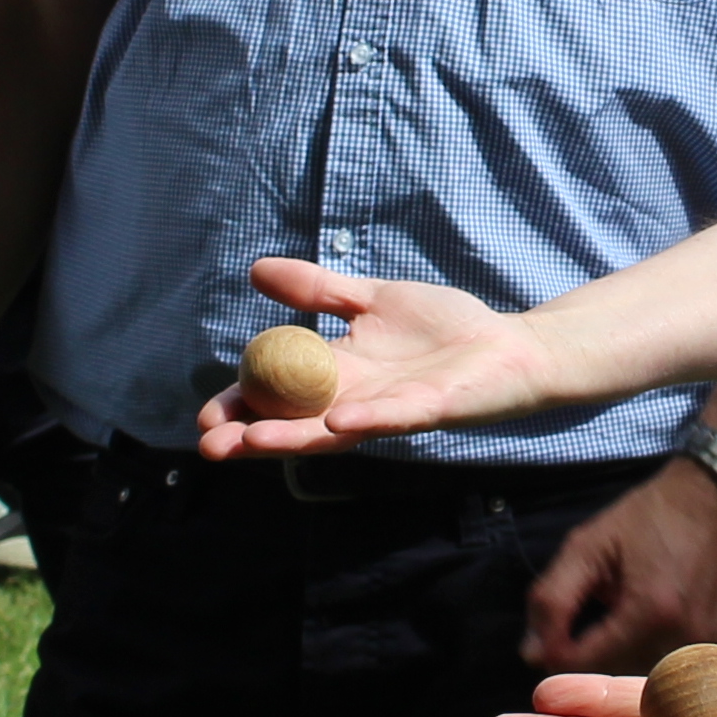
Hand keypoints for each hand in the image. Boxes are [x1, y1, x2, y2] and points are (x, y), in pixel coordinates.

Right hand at [195, 256, 583, 456]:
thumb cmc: (447, 328)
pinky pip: (393, 419)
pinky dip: (365, 421)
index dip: (242, 409)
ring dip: (292, 439)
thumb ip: (319, 290)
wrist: (512, 345)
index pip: (278, 398)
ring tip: (250, 442)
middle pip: (294, 426)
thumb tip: (256, 270)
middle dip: (251, 438)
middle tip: (209, 446)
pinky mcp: (430, 410)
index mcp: (340, 377)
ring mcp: (391, 410)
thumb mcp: (373, 299)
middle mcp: (357, 401)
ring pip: (333, 432)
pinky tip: (336, 423)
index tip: (204, 417)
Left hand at [521, 459, 716, 673]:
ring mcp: (712, 646)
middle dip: (594, 660)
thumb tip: (532, 655)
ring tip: (623, 626)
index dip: (558, 653)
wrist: (715, 500)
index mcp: (649, 612)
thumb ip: (552, 599)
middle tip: (594, 622)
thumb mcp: (587, 545)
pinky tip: (655, 634)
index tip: (556, 634)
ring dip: (626, 663)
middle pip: (617, 678)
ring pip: (648, 683)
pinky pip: (680, 676)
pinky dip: (659, 666)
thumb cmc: (647, 518)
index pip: (584, 665)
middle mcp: (686, 637)